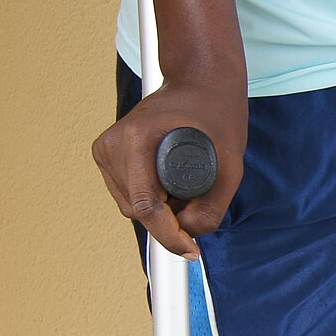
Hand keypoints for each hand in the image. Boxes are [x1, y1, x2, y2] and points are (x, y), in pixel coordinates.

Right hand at [91, 72, 246, 259]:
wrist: (198, 83)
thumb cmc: (216, 116)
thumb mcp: (230, 164)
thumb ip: (214, 206)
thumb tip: (189, 234)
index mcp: (136, 140)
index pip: (146, 206)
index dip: (170, 236)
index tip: (191, 252)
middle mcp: (112, 144)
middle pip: (138, 210)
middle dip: (169, 222)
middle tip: (199, 206)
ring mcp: (104, 149)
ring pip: (131, 206)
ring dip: (158, 211)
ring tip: (185, 187)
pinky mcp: (104, 154)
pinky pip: (127, 195)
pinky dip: (149, 199)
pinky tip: (168, 183)